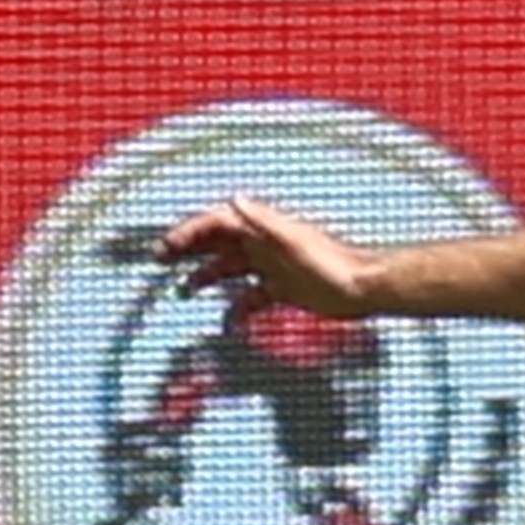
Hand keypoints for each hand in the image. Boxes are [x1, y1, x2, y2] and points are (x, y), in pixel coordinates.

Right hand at [159, 196, 384, 317]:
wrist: (365, 288)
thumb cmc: (331, 263)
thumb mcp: (293, 240)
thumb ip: (264, 221)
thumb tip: (235, 198)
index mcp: (261, 230)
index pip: (215, 224)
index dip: (188, 232)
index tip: (165, 248)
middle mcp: (263, 246)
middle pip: (216, 244)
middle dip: (187, 250)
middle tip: (158, 262)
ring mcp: (272, 268)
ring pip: (229, 270)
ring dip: (205, 277)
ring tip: (181, 292)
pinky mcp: (283, 291)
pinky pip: (251, 299)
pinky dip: (236, 310)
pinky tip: (227, 325)